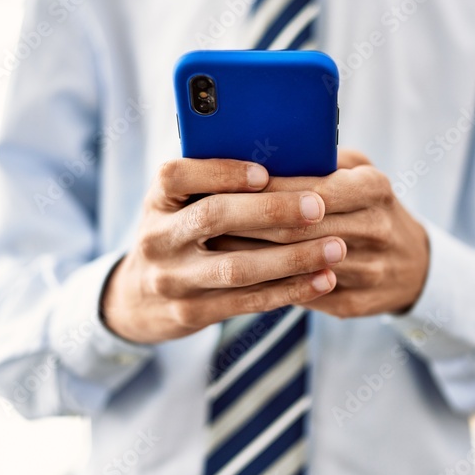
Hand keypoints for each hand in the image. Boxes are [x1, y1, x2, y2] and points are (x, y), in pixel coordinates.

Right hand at [101, 159, 346, 343]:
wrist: (138, 298)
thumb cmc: (180, 234)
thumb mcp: (181, 205)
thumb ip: (217, 186)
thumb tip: (288, 162)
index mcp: (157, 200)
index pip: (177, 176)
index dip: (221, 171)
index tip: (265, 172)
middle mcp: (158, 238)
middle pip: (214, 217)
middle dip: (271, 211)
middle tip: (318, 206)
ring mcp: (172, 280)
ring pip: (237, 267)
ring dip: (293, 258)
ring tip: (336, 248)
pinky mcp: (191, 313)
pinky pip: (248, 301)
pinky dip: (290, 290)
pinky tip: (323, 279)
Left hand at [218, 150, 430, 317]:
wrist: (414, 265)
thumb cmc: (371, 205)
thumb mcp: (359, 171)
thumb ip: (321, 158)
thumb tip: (264, 148)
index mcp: (374, 188)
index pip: (311, 188)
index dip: (265, 189)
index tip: (226, 184)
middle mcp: (376, 228)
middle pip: (296, 229)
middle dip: (246, 223)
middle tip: (205, 217)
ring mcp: (369, 270)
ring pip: (294, 265)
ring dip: (249, 256)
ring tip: (212, 243)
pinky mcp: (355, 303)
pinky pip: (302, 295)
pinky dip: (267, 284)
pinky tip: (238, 274)